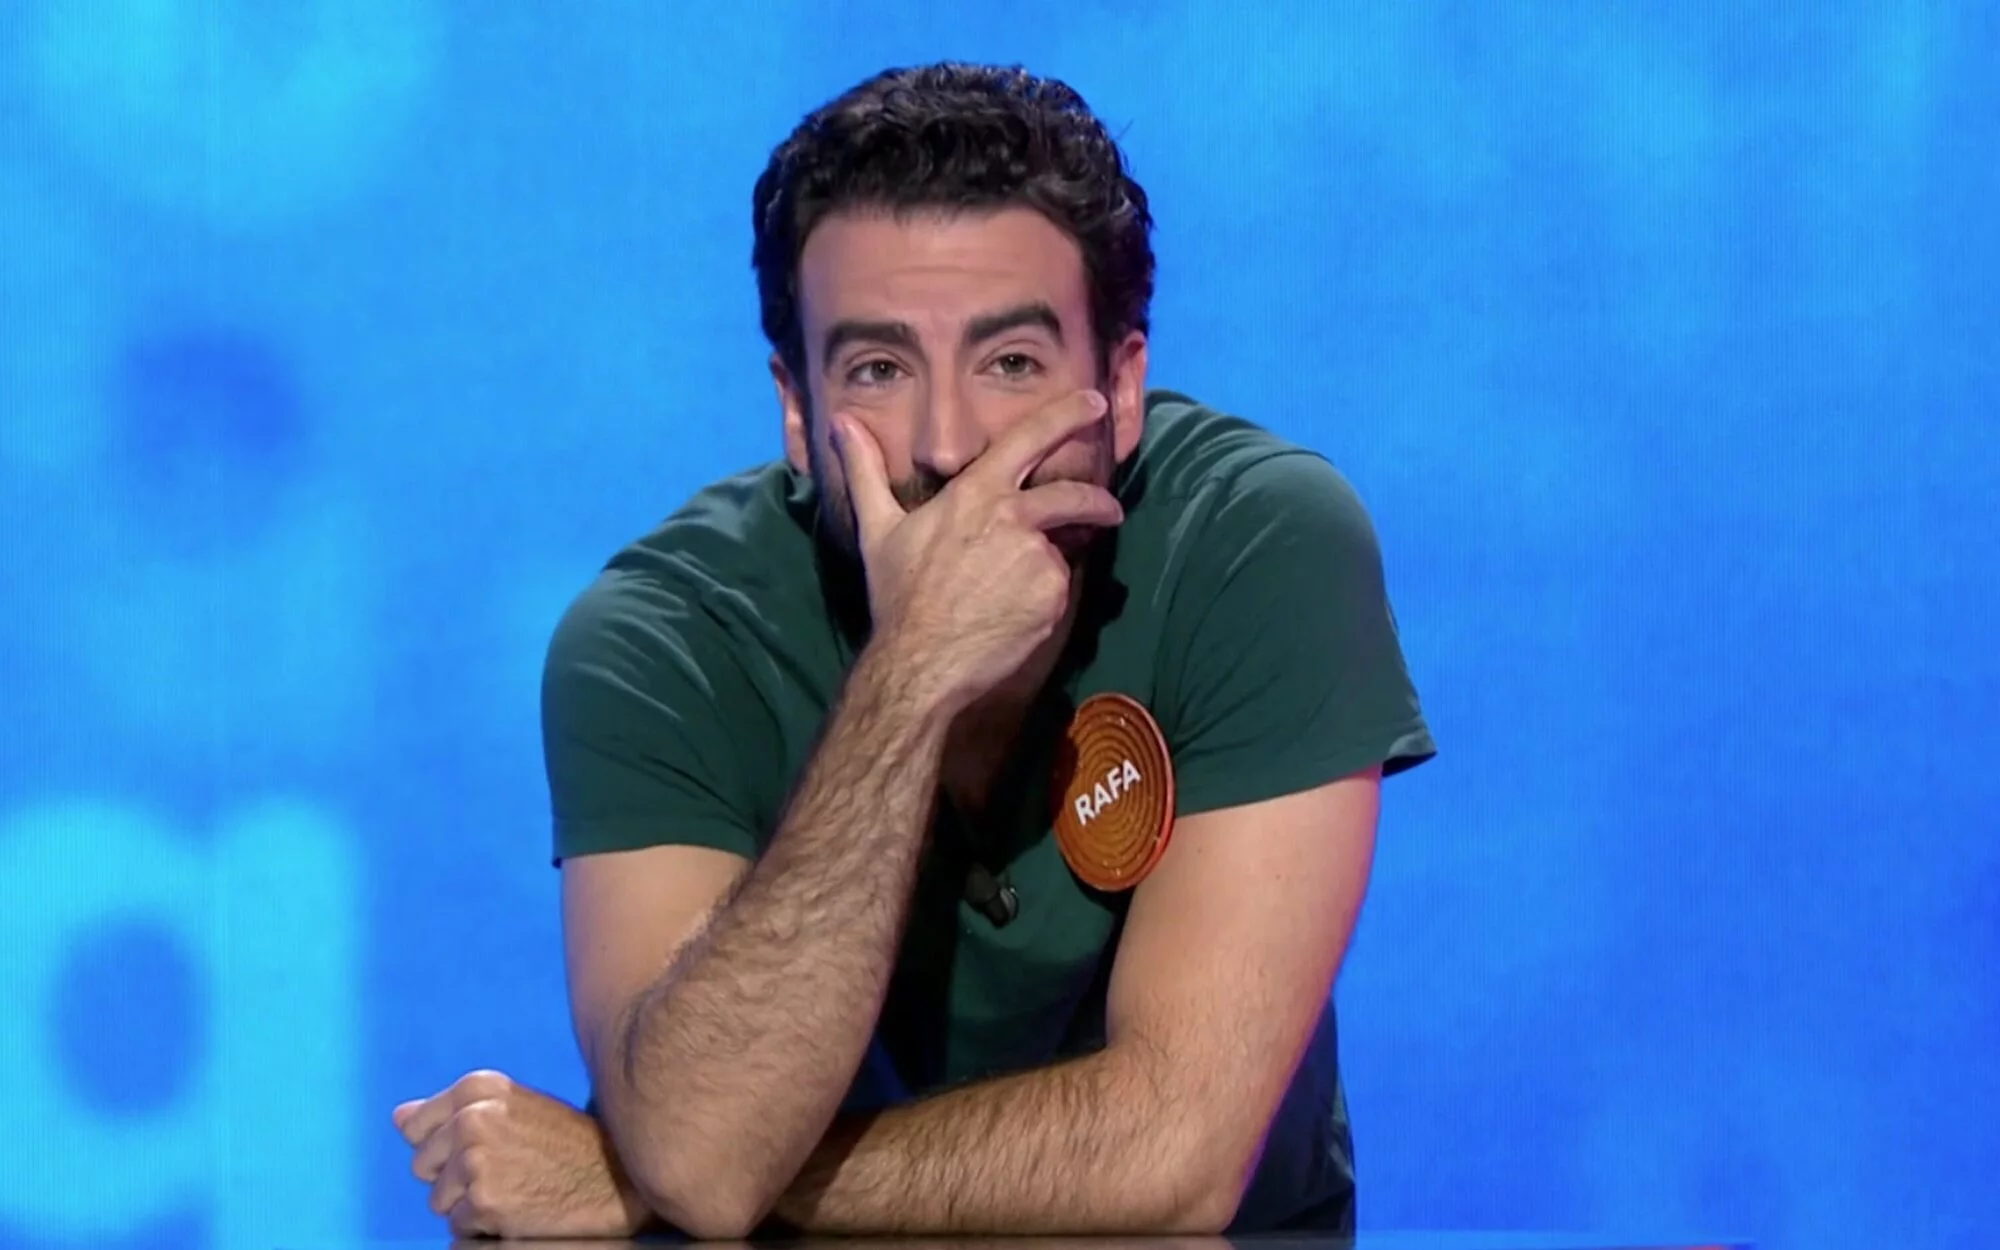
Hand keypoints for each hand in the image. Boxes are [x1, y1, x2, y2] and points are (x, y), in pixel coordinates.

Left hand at [392, 1069, 649, 1238]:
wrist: (614, 1181)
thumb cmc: (565, 1145)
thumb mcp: (512, 1110)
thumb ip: (453, 1110)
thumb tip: (398, 1117)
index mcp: (480, 1088)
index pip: (416, 1125)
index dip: (446, 1144)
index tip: (485, 1145)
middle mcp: (473, 1117)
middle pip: (422, 1164)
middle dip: (453, 1177)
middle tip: (504, 1171)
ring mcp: (476, 1160)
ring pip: (437, 1199)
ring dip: (468, 1204)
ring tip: (513, 1189)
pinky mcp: (482, 1200)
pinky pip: (457, 1227)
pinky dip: (483, 1226)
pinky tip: (518, 1208)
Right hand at [836, 389, 1122, 711]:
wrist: (920, 661)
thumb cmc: (898, 596)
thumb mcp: (877, 528)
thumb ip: (865, 470)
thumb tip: (840, 422)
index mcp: (974, 493)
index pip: (1029, 439)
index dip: (1067, 415)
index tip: (1094, 403)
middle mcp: (1013, 517)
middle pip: (1072, 496)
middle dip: (1098, 501)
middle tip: (1109, 509)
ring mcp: (1037, 557)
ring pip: (1057, 550)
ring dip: (1050, 564)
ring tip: (1021, 588)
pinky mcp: (1052, 595)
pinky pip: (1056, 589)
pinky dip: (1043, 598)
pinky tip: (1012, 615)